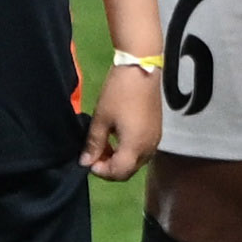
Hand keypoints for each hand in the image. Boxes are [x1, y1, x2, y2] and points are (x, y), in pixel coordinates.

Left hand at [87, 50, 161, 188]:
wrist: (141, 68)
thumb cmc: (119, 93)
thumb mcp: (101, 118)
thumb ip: (94, 144)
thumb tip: (85, 163)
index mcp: (135, 147)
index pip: (118, 173)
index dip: (101, 171)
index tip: (88, 160)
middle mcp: (149, 148)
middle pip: (128, 170)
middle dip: (109, 167)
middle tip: (94, 154)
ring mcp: (155, 140)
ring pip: (135, 161)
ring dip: (119, 159)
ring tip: (103, 145)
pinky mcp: (156, 131)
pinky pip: (142, 151)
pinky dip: (128, 151)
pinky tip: (117, 138)